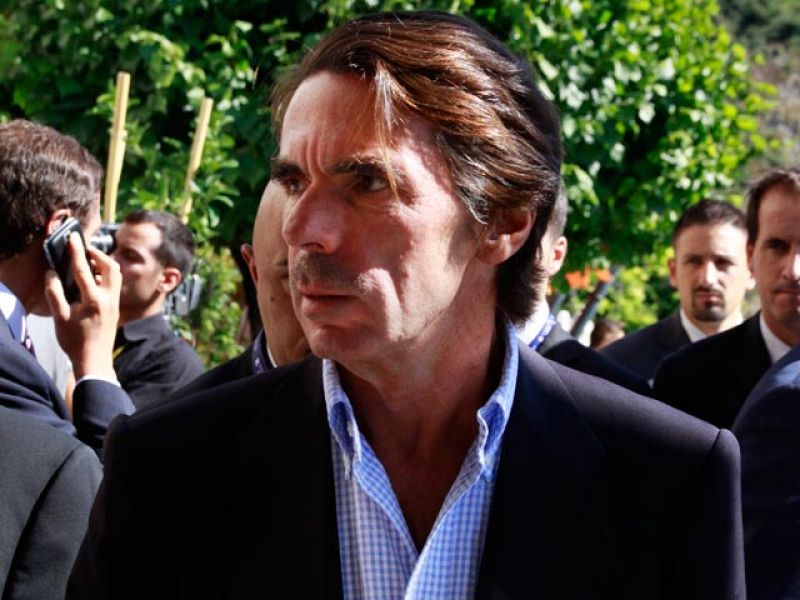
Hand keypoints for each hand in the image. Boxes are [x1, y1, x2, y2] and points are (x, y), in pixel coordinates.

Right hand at [46, 232, 120, 380]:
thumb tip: (51, 272)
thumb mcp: (59, 317)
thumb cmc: (75, 341)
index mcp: (93, 300)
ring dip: (104, 263)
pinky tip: (94, 276)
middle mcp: (109, 298)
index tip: (72, 236)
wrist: (94, 360)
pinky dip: (107, 274)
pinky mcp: (116, 306)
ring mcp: (115, 302)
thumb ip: (54, 293)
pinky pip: (115, 283)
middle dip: (96, 253)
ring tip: (87, 261)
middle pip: (110, 266)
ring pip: (116, 274)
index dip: (76, 250)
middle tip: (82, 248)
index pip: (83, 269)